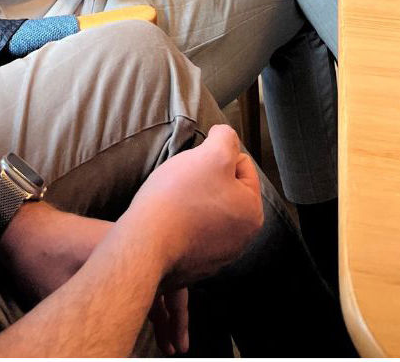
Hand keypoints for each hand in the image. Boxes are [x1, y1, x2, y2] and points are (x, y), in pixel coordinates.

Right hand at [120, 124, 267, 280]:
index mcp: (253, 211)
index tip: (193, 164)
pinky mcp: (196, 266)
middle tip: (181, 183)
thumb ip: (226, 138)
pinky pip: (192, 236)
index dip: (215, 157)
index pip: (242, 167)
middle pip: (226, 193)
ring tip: (172, 203)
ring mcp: (220, 255)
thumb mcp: (210, 155)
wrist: (146, 243)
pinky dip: (182, 228)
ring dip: (194, 206)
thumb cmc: (178, 198)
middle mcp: (243, 237)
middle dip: (206, 183)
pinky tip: (167, 224)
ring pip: (209, 215)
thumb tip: (226, 134)